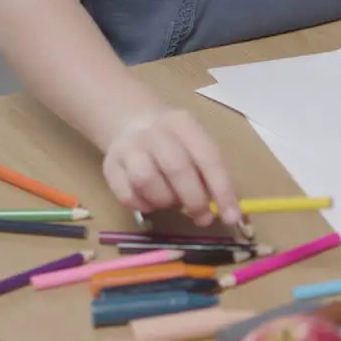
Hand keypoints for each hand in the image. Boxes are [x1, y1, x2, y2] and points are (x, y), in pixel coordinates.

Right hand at [101, 108, 240, 226]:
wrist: (133, 123)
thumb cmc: (177, 144)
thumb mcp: (197, 147)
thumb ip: (212, 176)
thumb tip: (228, 212)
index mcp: (183, 124)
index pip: (207, 157)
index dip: (222, 190)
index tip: (231, 216)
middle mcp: (154, 132)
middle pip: (177, 168)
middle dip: (194, 200)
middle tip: (203, 217)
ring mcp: (128, 147)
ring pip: (146, 180)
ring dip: (165, 201)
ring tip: (172, 203)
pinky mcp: (109, 166)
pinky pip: (126, 195)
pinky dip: (143, 206)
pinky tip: (152, 202)